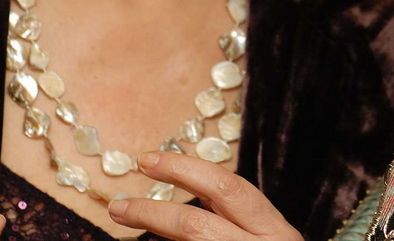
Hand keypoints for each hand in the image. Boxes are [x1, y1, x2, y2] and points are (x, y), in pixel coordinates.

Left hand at [107, 152, 301, 240]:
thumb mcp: (263, 239)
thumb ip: (229, 220)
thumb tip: (178, 201)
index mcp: (273, 230)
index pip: (227, 187)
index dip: (184, 169)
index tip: (147, 161)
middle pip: (196, 224)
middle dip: (152, 211)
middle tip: (119, 205)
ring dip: (151, 228)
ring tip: (123, 220)